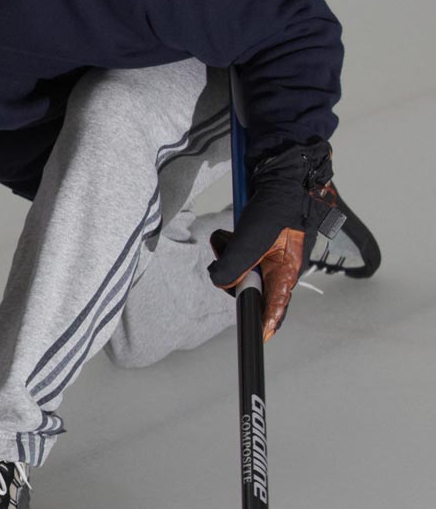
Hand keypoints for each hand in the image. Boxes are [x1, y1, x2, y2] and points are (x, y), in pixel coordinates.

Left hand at [205, 140, 342, 338]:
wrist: (281, 172)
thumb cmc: (277, 203)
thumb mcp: (253, 236)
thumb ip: (236, 263)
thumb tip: (221, 282)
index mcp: (288, 269)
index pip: (277, 304)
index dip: (266, 321)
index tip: (258, 337)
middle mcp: (280, 265)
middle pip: (251, 288)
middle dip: (233, 276)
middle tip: (226, 250)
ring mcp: (269, 254)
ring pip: (240, 270)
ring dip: (228, 255)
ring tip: (225, 237)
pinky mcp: (258, 243)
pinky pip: (237, 253)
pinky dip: (228, 244)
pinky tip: (227, 233)